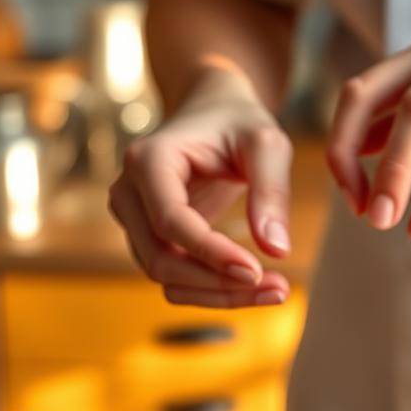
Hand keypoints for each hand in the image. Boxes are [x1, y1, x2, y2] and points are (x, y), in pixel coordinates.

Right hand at [108, 67, 292, 307]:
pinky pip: (178, 281)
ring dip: (220, 295)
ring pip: (168, 281)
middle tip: (281, 289)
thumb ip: (271, 191)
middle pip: (162, 262)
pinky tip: (256, 286)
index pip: (170, 222)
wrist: (214, 114)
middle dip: (220, 284)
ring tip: (277, 290)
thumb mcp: (266, 144)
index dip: (211, 254)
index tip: (256, 271)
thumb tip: (277, 250)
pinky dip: (215, 292)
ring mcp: (135, 221)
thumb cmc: (240, 123)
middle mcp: (129, 194)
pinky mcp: (152, 241)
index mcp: (149, 160)